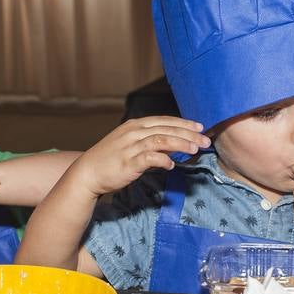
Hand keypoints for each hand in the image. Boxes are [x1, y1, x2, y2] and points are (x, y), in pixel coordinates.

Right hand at [70, 117, 207, 197]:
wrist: (87, 173)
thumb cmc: (110, 159)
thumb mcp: (130, 144)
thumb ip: (151, 142)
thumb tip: (174, 144)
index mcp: (135, 125)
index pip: (164, 120)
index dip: (184, 123)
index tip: (200, 127)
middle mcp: (133, 132)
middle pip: (167, 129)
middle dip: (188, 133)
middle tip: (205, 140)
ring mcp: (130, 147)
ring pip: (161, 140)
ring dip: (181, 144)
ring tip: (195, 149)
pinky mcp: (128, 162)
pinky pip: (149, 158)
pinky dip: (163, 160)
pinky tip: (172, 164)